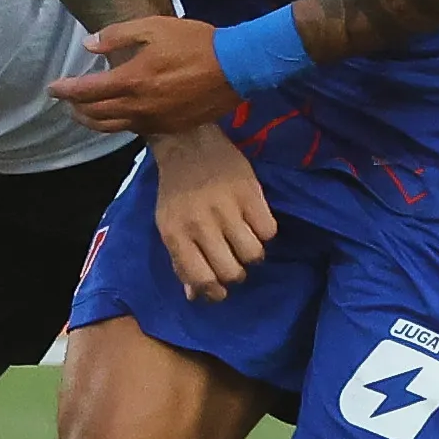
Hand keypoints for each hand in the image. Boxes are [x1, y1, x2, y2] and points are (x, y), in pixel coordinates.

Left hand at [50, 16, 245, 133]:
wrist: (237, 67)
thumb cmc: (195, 42)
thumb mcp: (154, 27)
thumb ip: (118, 36)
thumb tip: (89, 45)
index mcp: (132, 80)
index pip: (87, 91)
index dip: (66, 90)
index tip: (52, 88)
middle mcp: (139, 107)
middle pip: (95, 115)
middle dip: (75, 108)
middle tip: (66, 100)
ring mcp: (155, 121)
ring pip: (113, 128)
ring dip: (92, 121)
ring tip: (83, 114)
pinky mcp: (170, 128)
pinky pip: (135, 130)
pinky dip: (118, 124)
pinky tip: (117, 116)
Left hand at [147, 127, 274, 301]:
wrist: (188, 142)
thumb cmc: (177, 190)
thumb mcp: (169, 225)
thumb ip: (181, 261)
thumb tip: (196, 296)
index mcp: (175, 233)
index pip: (201, 279)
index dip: (215, 291)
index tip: (220, 287)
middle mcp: (199, 223)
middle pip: (232, 271)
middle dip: (236, 273)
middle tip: (233, 259)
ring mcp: (226, 207)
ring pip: (254, 254)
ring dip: (252, 253)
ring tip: (244, 240)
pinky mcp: (250, 192)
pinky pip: (269, 230)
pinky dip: (265, 232)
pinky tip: (254, 221)